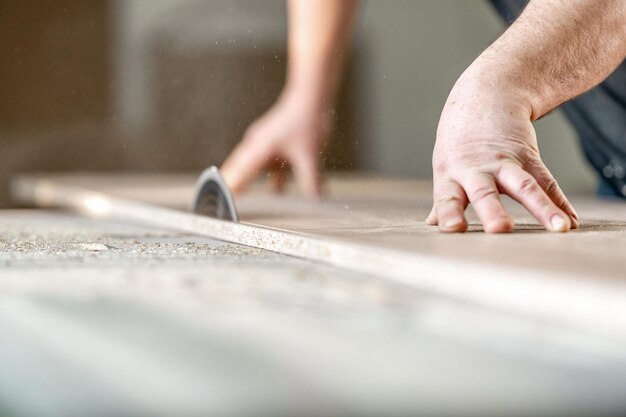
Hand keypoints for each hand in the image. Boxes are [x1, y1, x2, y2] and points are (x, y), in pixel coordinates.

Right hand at [221, 90, 331, 197]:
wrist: (312, 95)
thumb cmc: (307, 118)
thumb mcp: (310, 155)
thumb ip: (310, 180)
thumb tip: (315, 201)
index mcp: (259, 148)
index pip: (237, 175)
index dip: (227, 190)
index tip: (219, 204)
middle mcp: (256, 144)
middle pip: (235, 169)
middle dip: (228, 185)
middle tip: (216, 202)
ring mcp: (263, 142)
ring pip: (248, 165)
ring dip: (244, 180)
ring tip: (239, 196)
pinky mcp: (274, 141)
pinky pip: (266, 163)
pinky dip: (267, 176)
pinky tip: (277, 190)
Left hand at [426, 72, 578, 232]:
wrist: (487, 94)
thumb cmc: (461, 140)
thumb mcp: (445, 166)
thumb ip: (444, 199)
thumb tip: (433, 224)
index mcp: (450, 175)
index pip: (447, 198)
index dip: (448, 213)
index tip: (453, 229)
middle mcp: (477, 170)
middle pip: (484, 192)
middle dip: (492, 211)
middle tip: (499, 229)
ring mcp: (505, 162)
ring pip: (525, 186)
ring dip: (542, 208)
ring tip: (559, 228)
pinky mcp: (528, 156)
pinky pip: (547, 182)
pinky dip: (559, 203)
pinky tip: (569, 222)